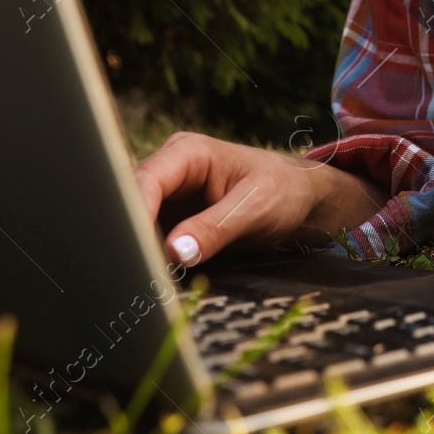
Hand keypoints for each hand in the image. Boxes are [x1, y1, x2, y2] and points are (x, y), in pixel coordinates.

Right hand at [133, 131, 387, 264]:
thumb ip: (216, 228)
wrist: (302, 200)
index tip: (134, 251)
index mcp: (188, 153)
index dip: (135, 214)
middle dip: (131, 236)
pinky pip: (151, 239)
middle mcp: (171, 171)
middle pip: (132, 203)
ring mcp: (169, 196)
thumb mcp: (255, 208)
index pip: (145, 180)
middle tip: (134, 274)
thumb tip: (176, 251)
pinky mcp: (172, 220)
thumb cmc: (285, 191)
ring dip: (139, 250)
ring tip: (143, 280)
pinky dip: (151, 257)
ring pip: (137, 225)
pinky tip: (153, 279)